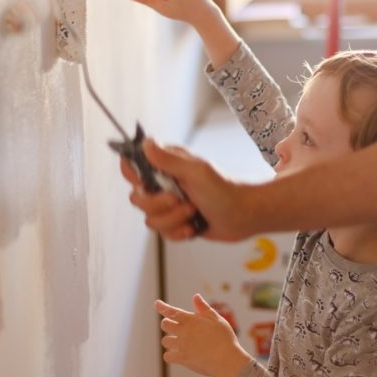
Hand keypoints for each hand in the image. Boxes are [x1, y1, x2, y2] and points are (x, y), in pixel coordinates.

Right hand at [122, 139, 258, 241]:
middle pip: (137, 198)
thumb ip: (168, 159)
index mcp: (167, 165)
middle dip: (159, 204)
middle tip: (181, 199)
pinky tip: (193, 227)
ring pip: (150, 219)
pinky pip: (163, 234)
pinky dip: (179, 232)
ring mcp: (170, 205)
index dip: (134, 176)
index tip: (148, 183)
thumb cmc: (224, 190)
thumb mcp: (196, 172)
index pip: (133, 164)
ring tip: (193, 212)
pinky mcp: (177, 222)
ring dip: (173, 219)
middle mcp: (165, 184)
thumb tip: (146, 143)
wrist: (244, 216)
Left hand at [156, 294, 252, 376]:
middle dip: (168, 324)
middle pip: (165, 324)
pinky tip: (178, 355)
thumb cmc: (225, 338)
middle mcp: (184, 331)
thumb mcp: (217, 320)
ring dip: (170, 340)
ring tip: (180, 342)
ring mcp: (182, 345)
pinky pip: (167, 356)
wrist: (227, 360)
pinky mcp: (182, 359)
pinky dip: (170, 355)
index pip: (172, 311)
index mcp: (192, 320)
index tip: (157, 303)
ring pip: (165, 341)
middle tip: (176, 327)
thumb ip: (204, 308)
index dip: (163, 307)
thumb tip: (195, 296)